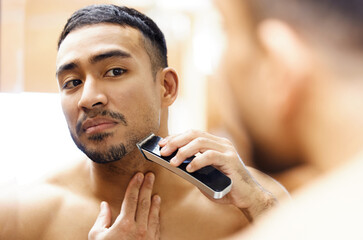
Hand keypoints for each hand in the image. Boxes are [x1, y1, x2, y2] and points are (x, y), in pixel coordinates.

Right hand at [88, 172, 160, 239]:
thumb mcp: (97, 237)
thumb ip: (102, 219)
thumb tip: (105, 205)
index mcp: (124, 224)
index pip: (131, 199)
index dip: (135, 185)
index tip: (138, 175)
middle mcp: (138, 228)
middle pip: (144, 202)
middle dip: (147, 187)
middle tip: (150, 175)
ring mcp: (147, 236)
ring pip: (153, 213)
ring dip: (154, 201)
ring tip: (155, 191)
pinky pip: (156, 225)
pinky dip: (157, 215)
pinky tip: (157, 208)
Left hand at [159, 130, 276, 220]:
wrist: (247, 197)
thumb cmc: (225, 187)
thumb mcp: (204, 176)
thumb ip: (191, 167)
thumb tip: (171, 162)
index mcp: (214, 144)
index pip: (192, 134)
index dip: (176, 137)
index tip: (162, 144)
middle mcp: (221, 143)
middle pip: (194, 134)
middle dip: (176, 141)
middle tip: (163, 151)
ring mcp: (227, 150)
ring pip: (200, 142)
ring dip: (183, 151)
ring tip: (173, 162)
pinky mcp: (231, 160)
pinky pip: (210, 155)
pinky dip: (197, 161)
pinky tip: (189, 168)